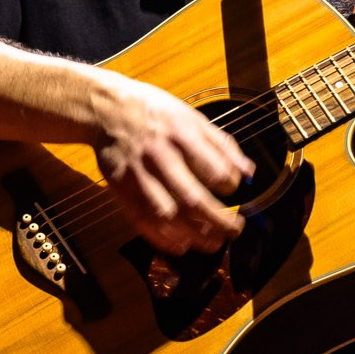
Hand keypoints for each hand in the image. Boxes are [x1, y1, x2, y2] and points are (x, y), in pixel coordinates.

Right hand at [88, 72, 254, 254]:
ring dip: (193, 235)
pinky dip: (163, 238)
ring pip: (167, 215)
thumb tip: (248, 172)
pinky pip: (142, 221)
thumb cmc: (154, 113)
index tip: (234, 188)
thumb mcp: (191, 117)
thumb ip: (222, 145)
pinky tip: (182, 244)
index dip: (230, 184)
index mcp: (180, 134)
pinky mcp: (120, 189)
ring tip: (213, 243)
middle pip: (192, 198)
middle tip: (235, 230)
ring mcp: (137, 175)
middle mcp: (159, 155)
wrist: (106, 109)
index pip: (213, 167)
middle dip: (218, 221)